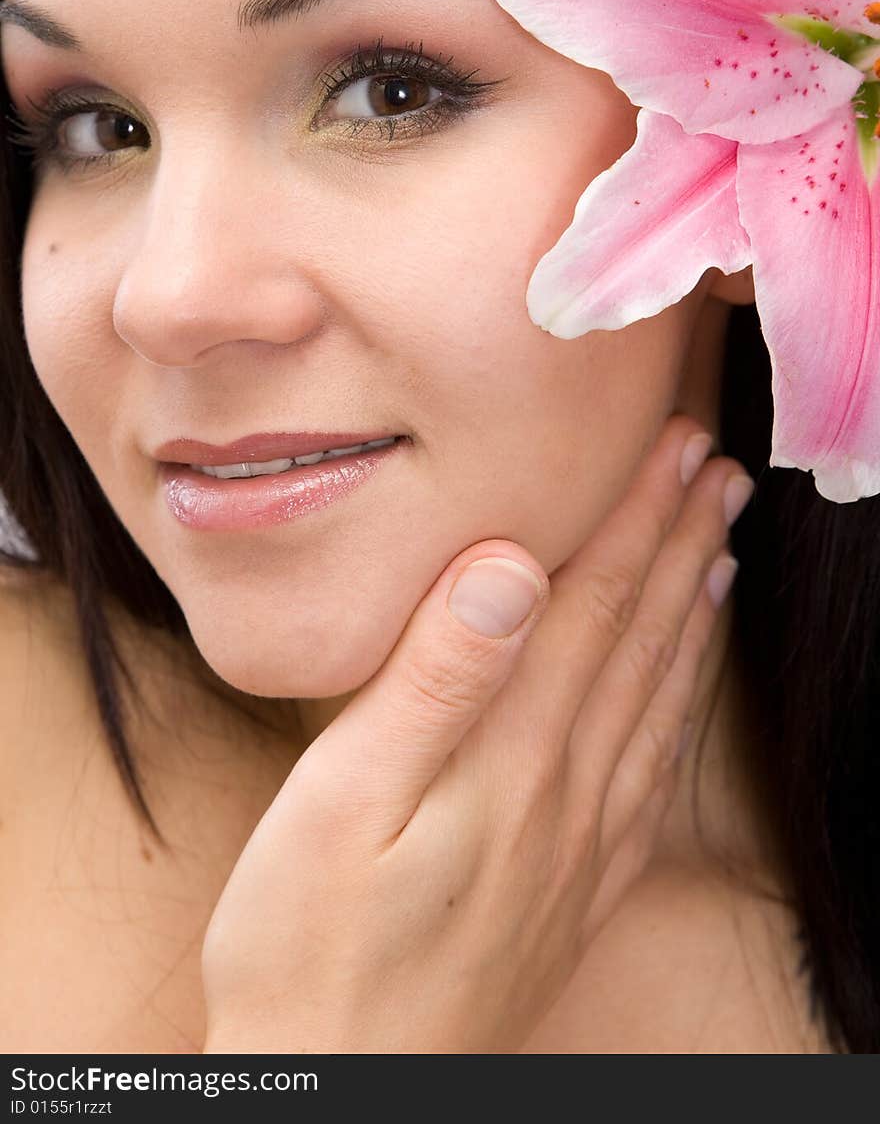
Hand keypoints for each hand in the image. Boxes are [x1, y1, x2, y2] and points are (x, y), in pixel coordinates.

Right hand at [200, 414, 750, 1053]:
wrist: (342, 1093)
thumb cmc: (310, 945)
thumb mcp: (341, 802)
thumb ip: (432, 679)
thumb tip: (507, 565)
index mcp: (511, 756)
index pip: (589, 606)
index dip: (635, 517)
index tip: (674, 444)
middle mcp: (565, 794)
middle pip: (636, 641)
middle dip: (678, 543)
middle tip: (714, 469)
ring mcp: (578, 847)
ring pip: (655, 702)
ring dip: (691, 615)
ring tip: (719, 550)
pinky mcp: (574, 890)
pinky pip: (650, 779)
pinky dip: (678, 712)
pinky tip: (684, 688)